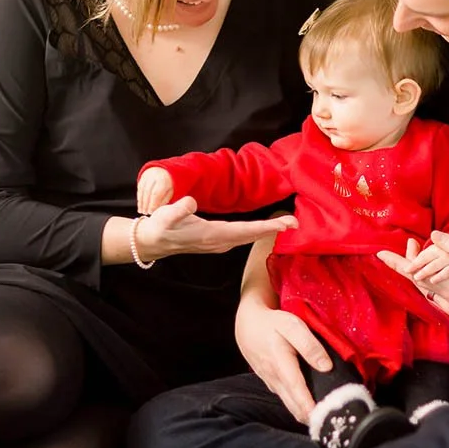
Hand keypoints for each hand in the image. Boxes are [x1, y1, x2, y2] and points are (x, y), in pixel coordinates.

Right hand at [135, 196, 298, 259]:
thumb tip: (190, 203)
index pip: (247, 231)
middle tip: (295, 222)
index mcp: (213, 235)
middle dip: (275, 230)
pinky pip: (242, 237)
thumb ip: (178, 210)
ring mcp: (219, 244)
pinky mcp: (217, 242)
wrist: (152, 243)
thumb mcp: (165, 217)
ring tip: (286, 224)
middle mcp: (220, 242)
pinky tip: (264, 227)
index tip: (287, 224)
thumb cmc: (160, 228)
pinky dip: (256, 232)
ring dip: (267, 231)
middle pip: (253, 236)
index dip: (268, 228)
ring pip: (249, 238)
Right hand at [137, 167, 174, 215]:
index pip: (156, 194)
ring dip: (141, 202)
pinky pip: (140, 188)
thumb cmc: (170, 184)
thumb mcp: (171, 191)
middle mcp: (154, 176)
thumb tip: (157, 209)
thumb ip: (165, 199)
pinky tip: (140, 204)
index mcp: (163, 180)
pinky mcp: (143, 176)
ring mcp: (148, 175)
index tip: (151, 212)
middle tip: (145, 213)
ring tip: (141, 211)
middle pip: (148, 192)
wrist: (165, 170)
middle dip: (146, 204)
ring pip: (142, 190)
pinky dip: (139, 197)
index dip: (152, 204)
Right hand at [235, 301, 331, 422]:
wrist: (247, 325)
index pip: (297, 391)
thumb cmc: (272, 323)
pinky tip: (311, 409)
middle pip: (294, 405)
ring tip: (324, 421)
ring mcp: (272, 383)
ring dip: (305, 414)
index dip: (309, 407)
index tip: (322, 419)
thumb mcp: (292, 325)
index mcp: (281, 364)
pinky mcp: (272, 384)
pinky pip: (286, 400)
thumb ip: (309, 345)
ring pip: (290, 405)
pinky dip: (298, 407)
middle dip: (310, 417)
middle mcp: (275, 379)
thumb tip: (326, 366)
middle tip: (330, 424)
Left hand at [378, 231, 448, 334]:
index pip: (417, 276)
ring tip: (416, 255)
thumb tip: (434, 236)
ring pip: (429, 294)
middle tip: (406, 245)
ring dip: (420, 275)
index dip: (399, 263)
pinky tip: (434, 274)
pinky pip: (439, 301)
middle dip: (409, 265)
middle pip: (419, 285)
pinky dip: (432, 286)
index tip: (380, 254)